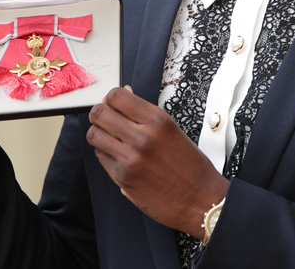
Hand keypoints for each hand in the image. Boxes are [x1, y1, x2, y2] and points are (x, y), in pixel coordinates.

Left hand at [87, 87, 229, 237]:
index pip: (117, 96)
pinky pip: (101, 157)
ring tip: (110, 137)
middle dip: (100, 113)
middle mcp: (142, 137)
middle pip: (99, 113)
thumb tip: (125, 94)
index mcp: (157, 121)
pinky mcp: (122, 178)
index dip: (110, 98)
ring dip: (99, 133)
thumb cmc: (190, 166)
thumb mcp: (172, 130)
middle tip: (106, 118)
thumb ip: (145, 114)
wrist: (200, 200)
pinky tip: (119, 155)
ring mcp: (130, 159)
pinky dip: (105, 153)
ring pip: (94, 135)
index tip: (112, 103)